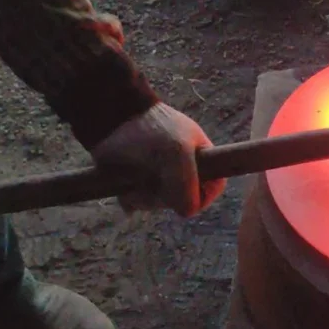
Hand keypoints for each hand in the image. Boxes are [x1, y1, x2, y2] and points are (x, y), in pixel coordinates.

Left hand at [91, 103, 225, 216]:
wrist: (114, 116)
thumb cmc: (151, 128)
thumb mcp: (177, 151)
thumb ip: (187, 183)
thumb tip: (187, 211)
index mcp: (203, 159)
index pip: (214, 188)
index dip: (201, 194)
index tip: (184, 192)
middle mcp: (184, 171)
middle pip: (183, 201)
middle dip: (165, 195)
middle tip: (152, 178)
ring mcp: (160, 178)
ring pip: (159, 204)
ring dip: (145, 197)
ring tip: (135, 178)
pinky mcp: (138, 184)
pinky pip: (139, 204)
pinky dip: (131, 198)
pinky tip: (126, 187)